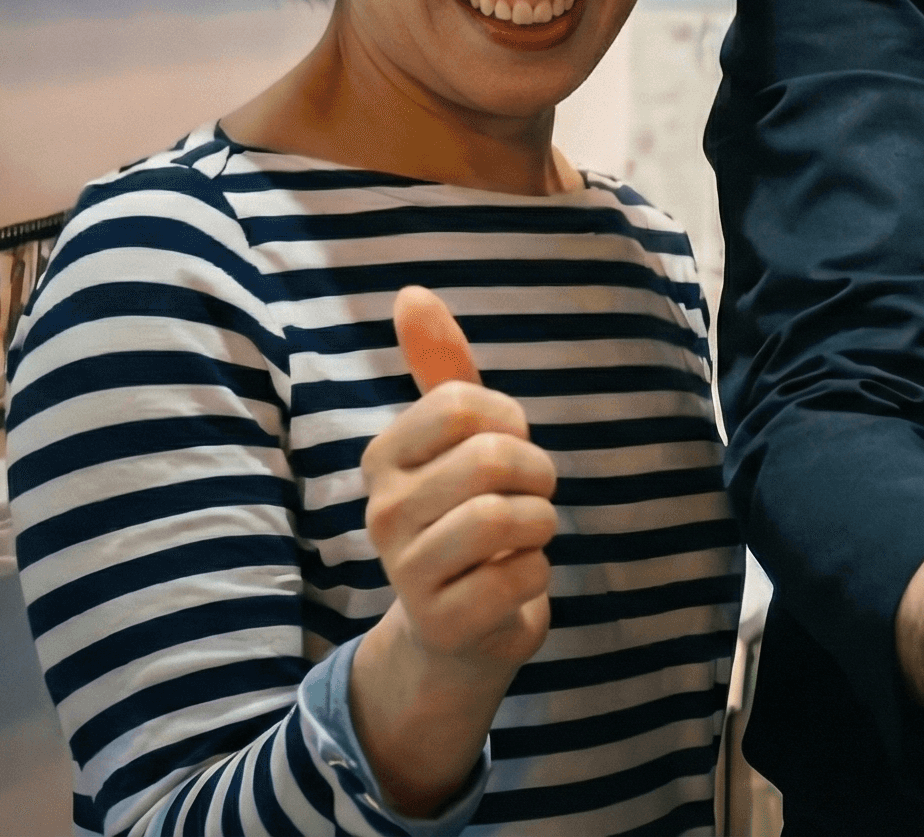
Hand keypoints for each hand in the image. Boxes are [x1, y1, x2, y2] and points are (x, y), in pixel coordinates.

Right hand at [352, 286, 557, 813]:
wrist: (456, 631)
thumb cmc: (463, 516)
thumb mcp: (455, 440)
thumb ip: (439, 366)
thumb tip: (412, 292)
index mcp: (384, 456)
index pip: (462, 402)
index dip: (509, 420)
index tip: (508, 445)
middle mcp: (382, 511)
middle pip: (491, 458)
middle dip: (537, 472)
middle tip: (531, 494)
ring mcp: (406, 570)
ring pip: (508, 518)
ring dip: (541, 524)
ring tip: (522, 538)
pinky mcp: (442, 620)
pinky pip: (522, 574)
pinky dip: (537, 574)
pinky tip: (511, 583)